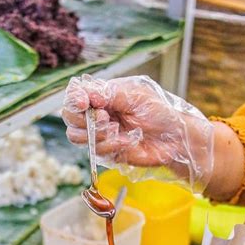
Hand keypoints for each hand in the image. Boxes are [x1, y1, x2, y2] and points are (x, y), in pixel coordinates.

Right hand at [62, 74, 213, 189]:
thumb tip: (88, 94)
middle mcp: (98, 113)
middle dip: (82, 119)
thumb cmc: (160, 113)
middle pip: (69, 116)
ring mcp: (99, 133)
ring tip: (116, 130)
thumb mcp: (136, 96)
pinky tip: (126, 142)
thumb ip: (110, 93)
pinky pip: (94, 150)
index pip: (76, 93)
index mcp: (104, 95)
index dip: (74, 98)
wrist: (175, 139)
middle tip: (106, 119)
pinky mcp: (106, 151)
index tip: (84, 103)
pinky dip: (109, 145)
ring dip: (95, 134)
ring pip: (75, 135)